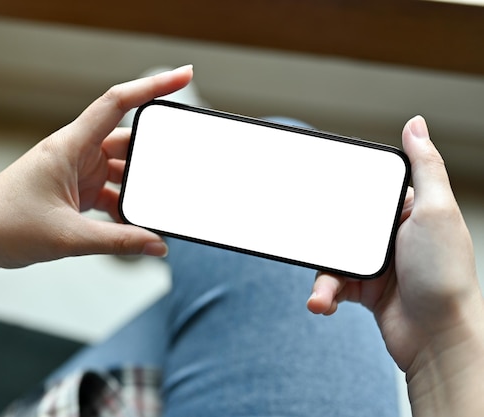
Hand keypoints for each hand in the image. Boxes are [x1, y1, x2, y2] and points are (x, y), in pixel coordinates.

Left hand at [0, 65, 193, 269]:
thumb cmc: (4, 224)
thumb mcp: (69, 236)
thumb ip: (118, 240)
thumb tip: (156, 244)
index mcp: (70, 146)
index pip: (118, 103)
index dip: (153, 87)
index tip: (184, 77)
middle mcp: (75, 153)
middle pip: (127, 142)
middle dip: (154, 154)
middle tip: (180, 167)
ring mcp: (75, 172)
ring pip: (120, 170)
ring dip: (138, 187)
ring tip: (160, 203)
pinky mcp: (73, 191)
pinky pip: (109, 191)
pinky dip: (123, 205)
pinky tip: (136, 223)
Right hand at [307, 116, 483, 372]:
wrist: (438, 338)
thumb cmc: (444, 275)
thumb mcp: (436, 211)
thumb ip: (425, 165)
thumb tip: (415, 123)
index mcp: (409, 210)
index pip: (367, 190)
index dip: (342, 188)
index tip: (314, 185)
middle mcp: (391, 234)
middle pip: (340, 225)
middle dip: (325, 241)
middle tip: (316, 247)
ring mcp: (376, 263)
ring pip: (332, 257)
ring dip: (324, 278)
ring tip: (322, 295)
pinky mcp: (363, 289)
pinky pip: (333, 284)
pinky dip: (325, 294)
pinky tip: (324, 303)